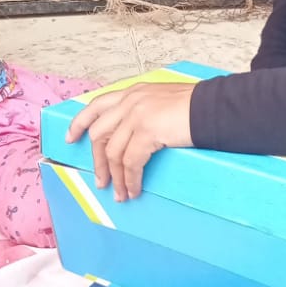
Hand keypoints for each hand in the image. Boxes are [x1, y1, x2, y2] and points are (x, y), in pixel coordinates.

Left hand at [67, 82, 194, 200]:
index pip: (97, 105)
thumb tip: (136, 137)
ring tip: (121, 194)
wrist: (215, 107)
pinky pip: (131, 163)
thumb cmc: (196, 107)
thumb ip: (145, 110)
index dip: (80, 123)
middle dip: (97, 161)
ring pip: (112, 152)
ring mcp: (137, 115)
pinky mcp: (147, 131)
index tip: (70, 138)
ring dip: (116, 178)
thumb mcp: (163, 100)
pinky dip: (130, 180)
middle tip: (101, 182)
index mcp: (133, 92)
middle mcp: (131, 100)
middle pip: (99, 133)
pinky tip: (134, 189)